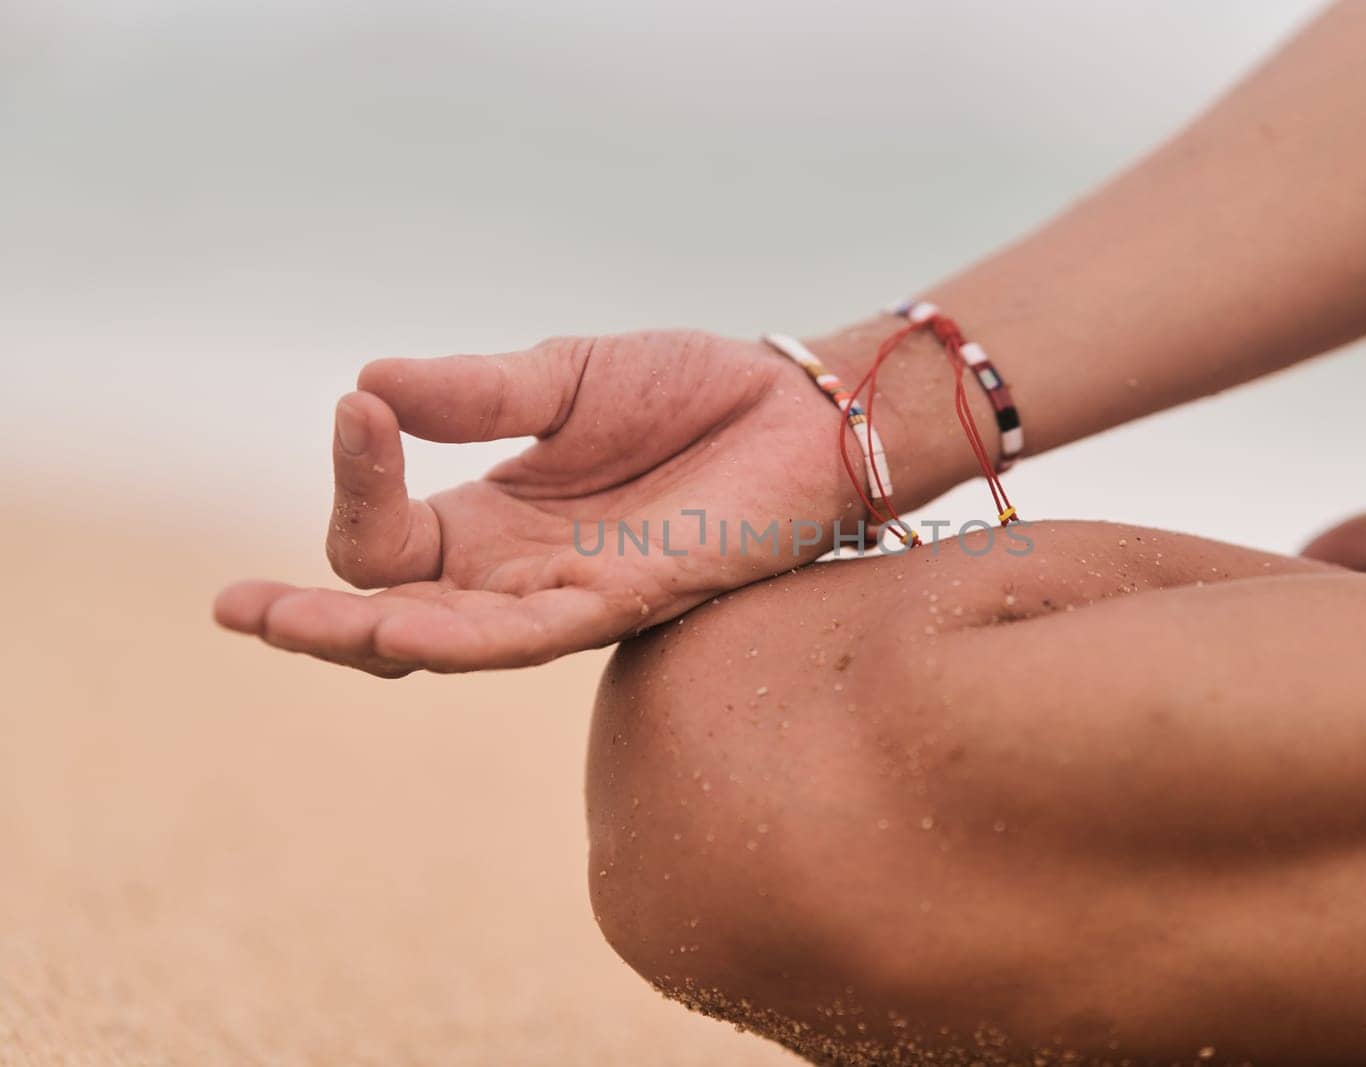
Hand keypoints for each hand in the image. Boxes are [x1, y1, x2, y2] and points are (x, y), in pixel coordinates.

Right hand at [213, 330, 866, 674]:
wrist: (802, 406)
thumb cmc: (694, 392)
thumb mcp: (565, 376)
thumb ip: (476, 393)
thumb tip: (364, 384)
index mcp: (494, 520)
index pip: (387, 538)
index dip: (356, 483)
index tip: (357, 407)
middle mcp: (519, 573)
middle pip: (394, 616)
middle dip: (311, 616)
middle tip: (233, 608)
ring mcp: (570, 596)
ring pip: (446, 644)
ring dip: (362, 635)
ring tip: (282, 620)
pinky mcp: (629, 602)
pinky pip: (529, 638)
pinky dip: (459, 634)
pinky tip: (401, 624)